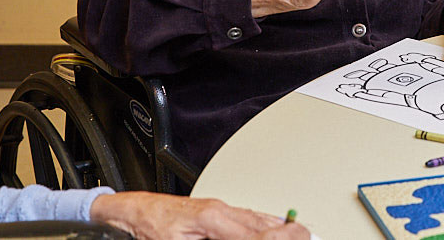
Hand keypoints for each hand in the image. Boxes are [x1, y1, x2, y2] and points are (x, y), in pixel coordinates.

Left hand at [90, 192, 309, 238]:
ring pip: (257, 217)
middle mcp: (220, 209)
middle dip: (286, 231)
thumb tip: (242, 239)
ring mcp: (219, 207)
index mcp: (213, 218)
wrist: (137, 211)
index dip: (277, 237)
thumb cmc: (152, 229)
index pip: (254, 233)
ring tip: (300, 231)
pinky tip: (275, 224)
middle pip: (261, 223)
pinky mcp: (216, 210)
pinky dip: (266, 221)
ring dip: (280, 226)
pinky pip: (248, 215)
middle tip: (307, 234)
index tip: (298, 236)